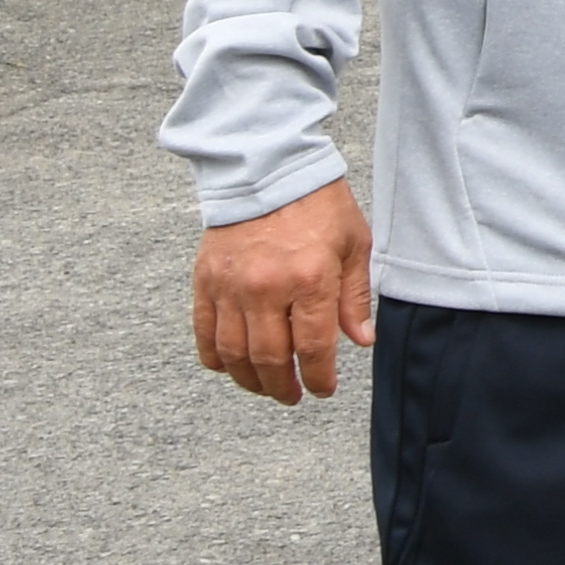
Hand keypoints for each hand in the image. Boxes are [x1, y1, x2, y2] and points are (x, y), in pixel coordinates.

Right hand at [193, 180, 376, 403]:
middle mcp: (266, 289)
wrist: (267, 169)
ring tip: (266, 387)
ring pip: (234, 355)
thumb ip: (354, 296)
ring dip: (250, 380)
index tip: (323, 389)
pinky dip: (215, 358)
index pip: (314, 348)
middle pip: (270, 359)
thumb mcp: (353, 244)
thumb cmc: (317, 203)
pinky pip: (204, 334)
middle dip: (284, 386)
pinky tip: (230, 367)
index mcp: (310, 279)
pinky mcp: (205, 282)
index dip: (319, 377)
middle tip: (293, 395)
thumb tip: (360, 341)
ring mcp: (230, 287)